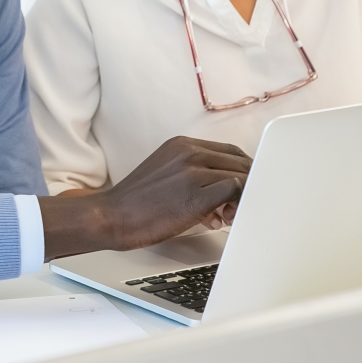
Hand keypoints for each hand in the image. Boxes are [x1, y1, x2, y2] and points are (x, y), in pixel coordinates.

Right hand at [38, 137, 250, 258]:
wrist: (113, 215)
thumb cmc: (138, 202)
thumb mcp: (167, 173)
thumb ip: (196, 174)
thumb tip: (225, 193)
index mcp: (181, 144)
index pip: (228, 150)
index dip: (242, 169)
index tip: (244, 186)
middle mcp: (189, 151)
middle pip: (239, 160)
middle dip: (248, 183)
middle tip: (239, 205)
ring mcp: (192, 171)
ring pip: (240, 175)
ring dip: (243, 197)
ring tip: (228, 215)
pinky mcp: (194, 195)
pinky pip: (233, 191)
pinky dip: (237, 204)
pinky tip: (224, 218)